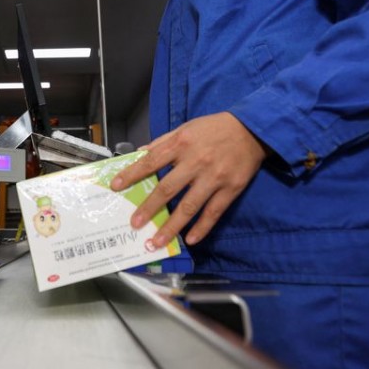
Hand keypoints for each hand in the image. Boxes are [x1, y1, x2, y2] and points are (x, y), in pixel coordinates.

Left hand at [111, 112, 266, 246]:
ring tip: (157, 241)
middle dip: (149, 208)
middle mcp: (196, 162)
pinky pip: (213, 212)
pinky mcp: (231, 189)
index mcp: (181, 144)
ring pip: (189, 206)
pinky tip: (190, 239)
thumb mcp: (186, 128)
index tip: (116, 186)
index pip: (151, 161)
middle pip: (167, 189)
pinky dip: (201, 228)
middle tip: (135, 224)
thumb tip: (139, 154)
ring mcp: (214, 178)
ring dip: (172, 226)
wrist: (252, 129)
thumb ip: (162, 142)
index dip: (132, 174)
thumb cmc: (214, 128)